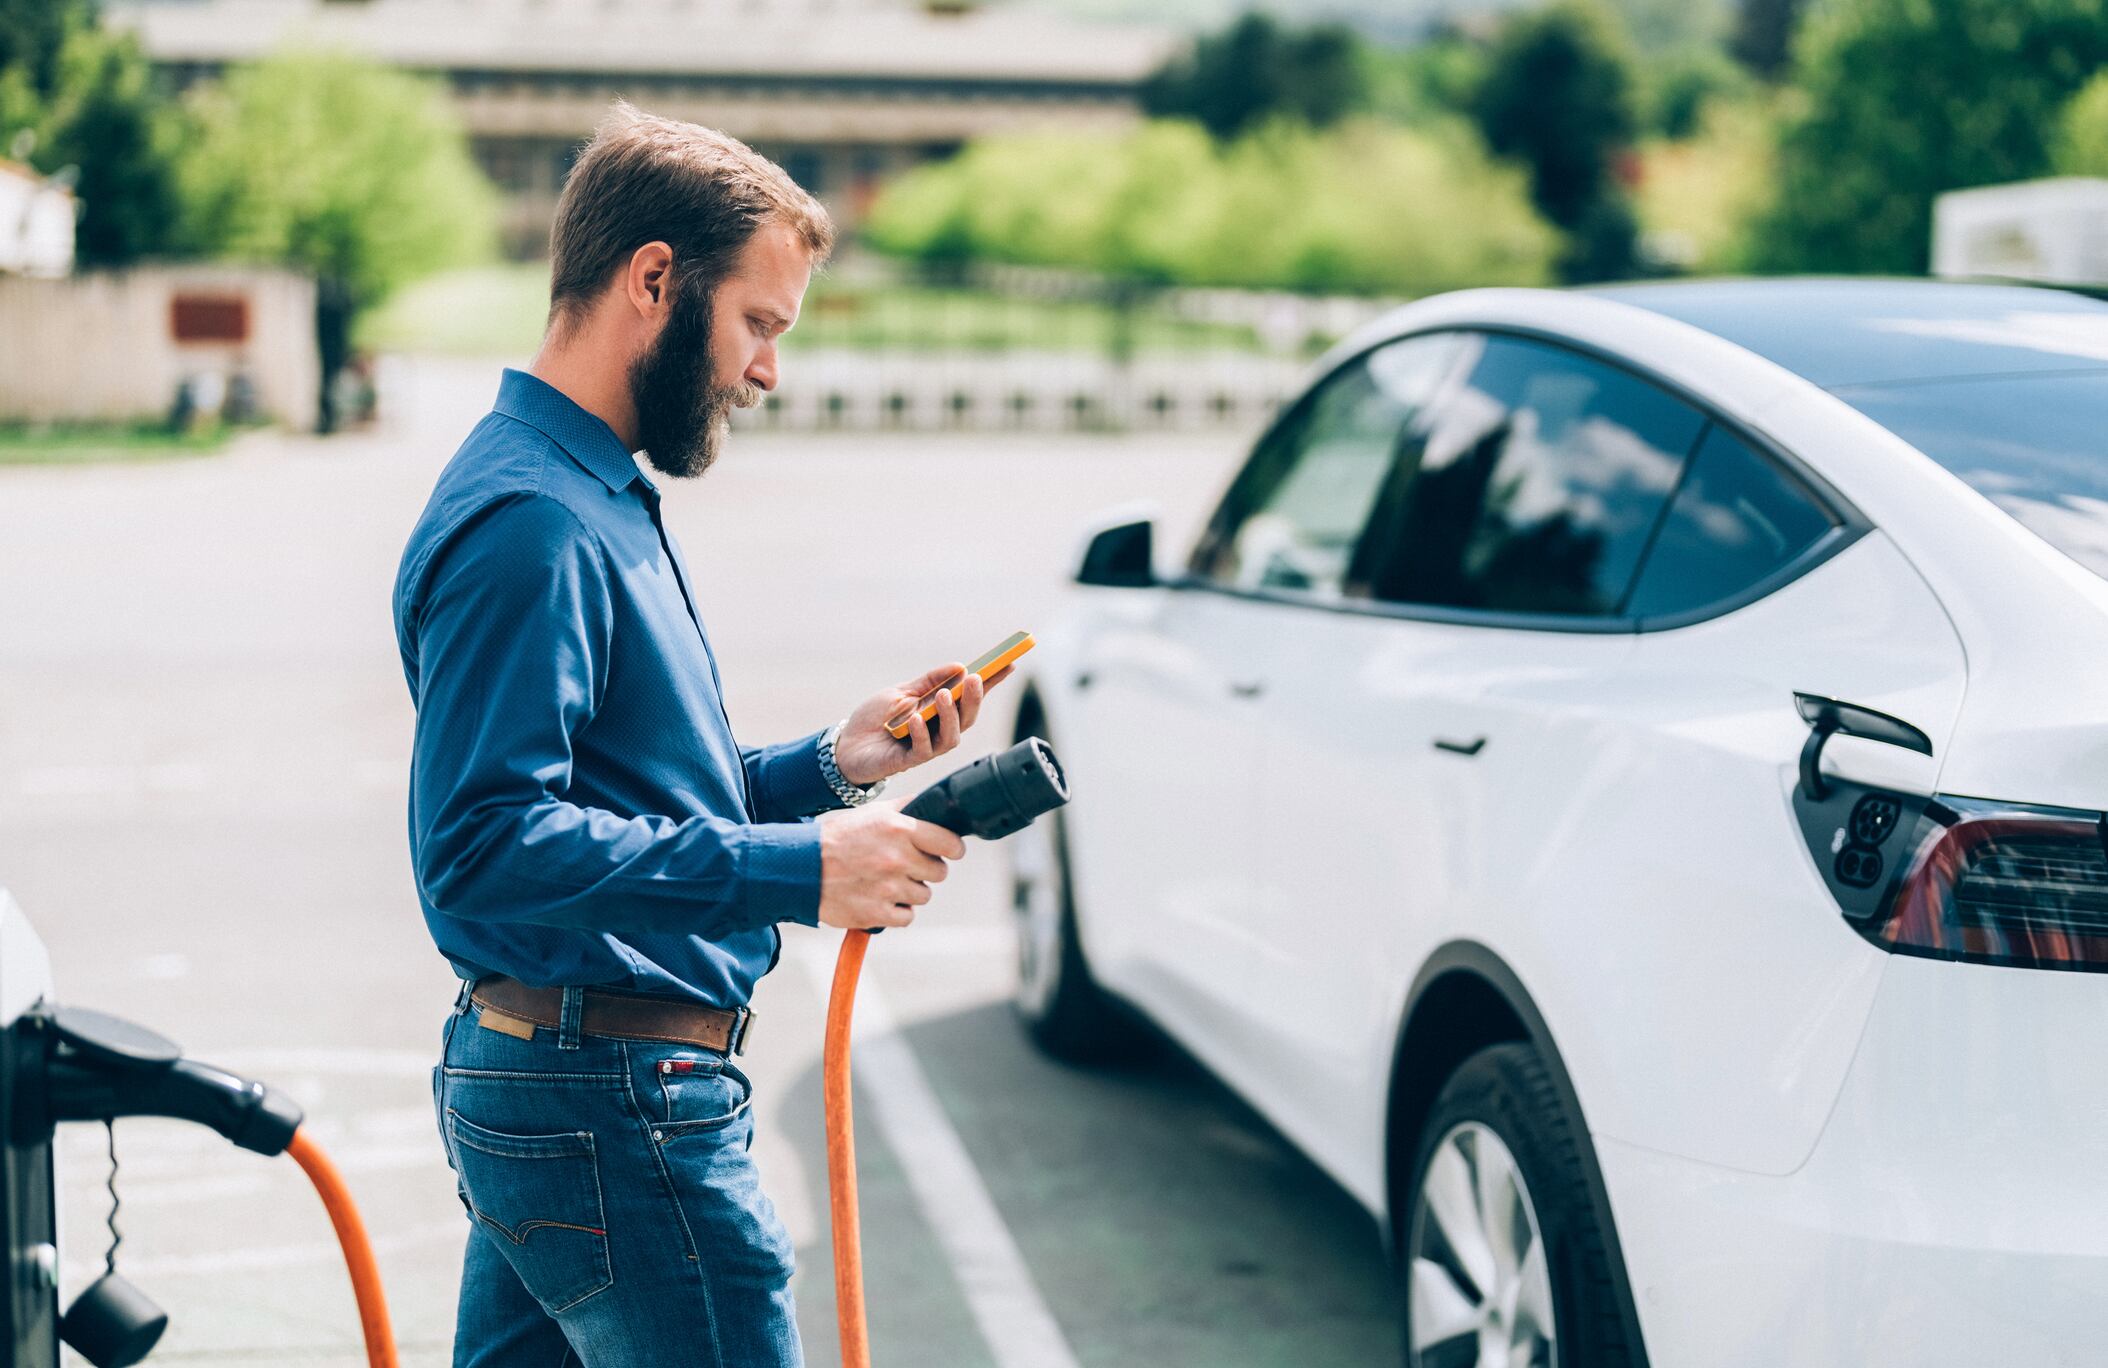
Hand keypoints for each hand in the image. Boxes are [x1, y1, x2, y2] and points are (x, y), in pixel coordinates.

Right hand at [815, 800, 966, 929]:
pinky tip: (879, 898)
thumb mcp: (872, 813)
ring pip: (923, 895)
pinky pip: (906, 916)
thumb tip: (937, 804)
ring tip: (886, 881)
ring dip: (910, 891)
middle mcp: (897, 858)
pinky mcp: (877, 914)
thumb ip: (906, 809)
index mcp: (899, 829)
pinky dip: (896, 911)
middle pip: (939, 872)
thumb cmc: (838, 838)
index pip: (950, 843)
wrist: (801, 867)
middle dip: (926, 870)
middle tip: (905, 866)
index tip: (949, 851)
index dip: (952, 849)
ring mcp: (888, 889)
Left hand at [832, 660, 1014, 787]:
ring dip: (950, 715)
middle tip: (975, 679)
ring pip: (951, 736)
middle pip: (967, 717)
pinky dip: (921, 732)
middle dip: (973, 698)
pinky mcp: (908, 761)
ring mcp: (925, 747)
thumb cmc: (873, 718)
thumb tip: (959, 666)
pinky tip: (914, 718)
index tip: (1009, 662)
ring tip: (943, 695)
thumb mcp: (900, 692)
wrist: (845, 745)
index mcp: (938, 711)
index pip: (969, 696)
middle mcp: (938, 730)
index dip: (991, 682)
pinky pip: (923, 749)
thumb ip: (927, 681)